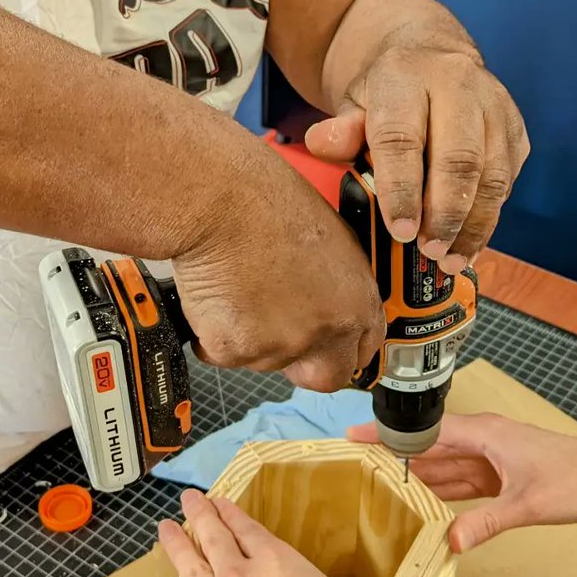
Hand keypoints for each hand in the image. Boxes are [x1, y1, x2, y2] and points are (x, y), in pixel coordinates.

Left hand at [159, 489, 438, 576]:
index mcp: (276, 561)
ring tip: (164, 530)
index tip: (220, 501)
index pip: (247, 529)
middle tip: (186, 500)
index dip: (231, 513)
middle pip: (212, 538)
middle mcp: (242, 576)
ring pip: (190, 569)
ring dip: (176, 546)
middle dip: (198, 515)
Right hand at [172, 147, 383, 391]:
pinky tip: (215, 291)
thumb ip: (338, 284)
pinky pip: (221, 352)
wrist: (220, 200)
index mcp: (357, 302)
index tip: (325, 345)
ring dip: (251, 336)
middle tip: (278, 329)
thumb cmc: (268, 200)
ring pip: (265, 360)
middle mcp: (326, 330)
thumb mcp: (332, 238)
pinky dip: (213, 330)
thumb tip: (329, 300)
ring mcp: (282, 345)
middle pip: (324, 377)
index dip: (341, 348)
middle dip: (303, 364)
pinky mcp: (236, 349)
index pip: (363, 350)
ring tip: (239, 285)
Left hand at [306, 43, 528, 273]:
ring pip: (493, 174)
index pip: (404, 139)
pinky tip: (469, 243)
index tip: (401, 231)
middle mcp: (458, 85)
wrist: (433, 52)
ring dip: (474, 225)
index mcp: (407, 76)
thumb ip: (340, 130)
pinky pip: (507, 180)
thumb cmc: (389, 90)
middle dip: (446, 214)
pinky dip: (489, 218)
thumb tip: (321, 144)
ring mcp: (495, 107)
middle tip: (430, 251)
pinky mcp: (516, 130)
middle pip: (460, 159)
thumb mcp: (354, 101)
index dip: (402, 190)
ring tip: (452, 259)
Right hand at [348, 414, 576, 551]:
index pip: (425, 430)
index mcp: (485, 434)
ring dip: (416, 474)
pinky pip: (461, 480)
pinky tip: (421, 501)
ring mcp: (492, 457)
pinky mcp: (501, 475)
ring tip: (378, 483)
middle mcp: (484, 440)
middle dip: (394, 453)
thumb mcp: (528, 505)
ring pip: (444, 464)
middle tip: (356, 465)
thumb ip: (487, 523)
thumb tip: (451, 543)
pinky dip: (441, 490)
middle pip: (429, 446)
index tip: (354, 435)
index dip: (388, 433)